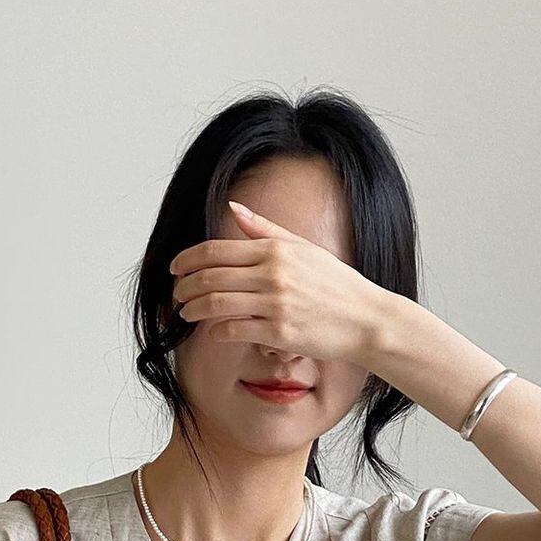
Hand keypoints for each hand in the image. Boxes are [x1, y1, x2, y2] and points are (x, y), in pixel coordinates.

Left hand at [169, 199, 386, 365]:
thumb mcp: (302, 248)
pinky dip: (217, 331)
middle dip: (184, 287)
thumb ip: (264, 230)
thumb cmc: (335, 285)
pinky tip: (212, 332)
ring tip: (185, 314)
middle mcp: (272, 273)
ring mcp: (275, 304)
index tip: (175, 268)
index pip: (216, 250)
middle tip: (176, 294)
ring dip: (193, 310)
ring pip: (216, 304)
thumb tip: (233, 208)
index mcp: (274, 249)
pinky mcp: (280, 332)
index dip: (187, 260)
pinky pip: (235, 330)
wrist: (365, 319)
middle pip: (210, 277)